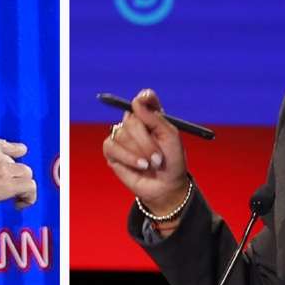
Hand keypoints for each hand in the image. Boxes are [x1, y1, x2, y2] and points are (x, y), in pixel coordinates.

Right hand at [0, 122, 35, 215]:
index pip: (2, 145)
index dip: (9, 154)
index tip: (8, 164)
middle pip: (14, 162)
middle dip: (10, 176)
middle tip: (2, 188)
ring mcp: (0, 167)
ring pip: (25, 173)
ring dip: (21, 186)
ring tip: (14, 198)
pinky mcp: (5, 184)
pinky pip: (30, 188)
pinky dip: (28, 197)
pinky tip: (19, 205)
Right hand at [101, 89, 188, 214]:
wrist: (166, 186)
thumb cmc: (172, 161)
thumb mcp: (171, 138)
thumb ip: (155, 118)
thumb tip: (136, 102)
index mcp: (151, 116)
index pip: (144, 99)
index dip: (143, 98)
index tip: (145, 99)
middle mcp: (135, 124)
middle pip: (131, 117)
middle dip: (146, 140)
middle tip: (158, 156)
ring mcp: (122, 137)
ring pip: (122, 134)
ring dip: (140, 152)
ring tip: (151, 164)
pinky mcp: (112, 151)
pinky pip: (112, 146)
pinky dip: (128, 157)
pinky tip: (140, 166)